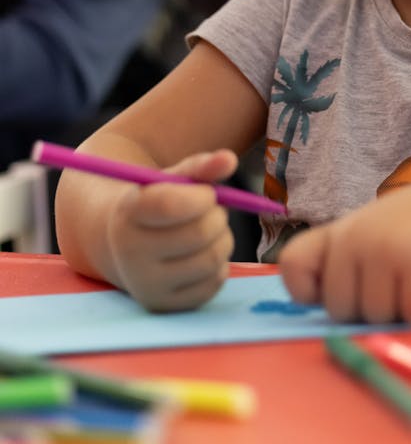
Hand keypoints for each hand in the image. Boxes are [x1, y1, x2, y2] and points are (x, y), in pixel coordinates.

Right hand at [105, 149, 236, 311]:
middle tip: (213, 210)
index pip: (171, 206)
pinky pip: (213, 283)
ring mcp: (147, 284)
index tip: (208, 193)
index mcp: (128, 213)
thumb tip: (230, 159)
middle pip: (198, 234)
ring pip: (211, 260)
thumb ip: (200, 167)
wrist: (125, 245)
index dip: (202, 197)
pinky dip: (219, 263)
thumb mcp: (172, 180)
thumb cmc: (156, 204)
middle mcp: (131, 253)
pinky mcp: (166, 305)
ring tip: (210, 229)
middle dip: (217, 216)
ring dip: (223, 238)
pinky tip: (203, 253)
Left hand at [279, 169, 410, 324]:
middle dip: (367, 309)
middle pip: (340, 310)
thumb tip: (323, 311)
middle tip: (395, 279)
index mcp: (338, 231)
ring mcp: (387, 249)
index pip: (292, 266)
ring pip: (377, 318)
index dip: (309, 290)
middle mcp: (355, 237)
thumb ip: (343, 265)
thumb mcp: (371, 234)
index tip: (341, 287)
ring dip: (399, 310)